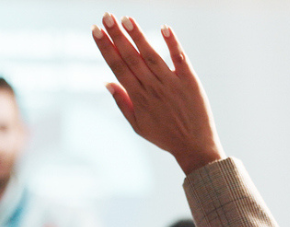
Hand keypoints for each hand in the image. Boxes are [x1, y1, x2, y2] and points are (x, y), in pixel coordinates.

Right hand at [93, 14, 224, 174]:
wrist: (194, 146)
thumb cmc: (164, 136)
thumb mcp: (137, 125)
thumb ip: (123, 103)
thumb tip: (107, 82)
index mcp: (138, 97)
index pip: (117, 67)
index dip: (106, 48)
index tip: (96, 31)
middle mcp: (152, 88)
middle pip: (131, 57)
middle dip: (117, 36)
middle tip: (106, 16)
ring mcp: (171, 83)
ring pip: (151, 55)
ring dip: (138, 36)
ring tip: (126, 18)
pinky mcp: (189, 80)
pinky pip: (179, 58)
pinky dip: (172, 43)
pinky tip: (164, 28)